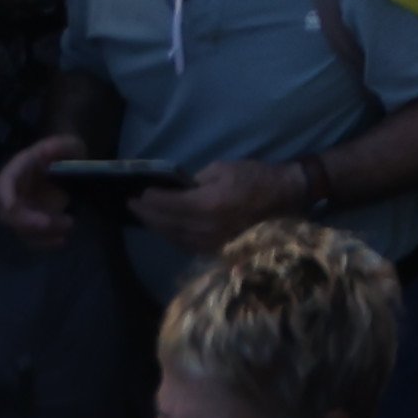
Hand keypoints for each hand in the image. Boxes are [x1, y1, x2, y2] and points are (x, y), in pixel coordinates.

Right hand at [0, 134, 85, 251]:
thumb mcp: (68, 143)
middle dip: (28, 221)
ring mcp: (22, 210)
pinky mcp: (32, 223)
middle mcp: (14, 193)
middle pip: (10, 214)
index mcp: (17, 170)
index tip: (12, 206)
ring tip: (70, 222)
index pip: (3, 184)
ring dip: (43, 233)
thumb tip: (46, 149)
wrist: (69, 165)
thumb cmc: (64, 152)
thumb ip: (58, 145)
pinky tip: (62, 240)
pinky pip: (33, 237)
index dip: (4, 196)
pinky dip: (45, 242)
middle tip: (50, 222)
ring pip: (22, 230)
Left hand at [126, 157, 298, 254]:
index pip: (168, 205)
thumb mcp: (224, 168)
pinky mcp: (215, 250)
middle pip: (166, 224)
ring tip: (145, 216)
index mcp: (208, 204)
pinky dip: (171, 235)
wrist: (284, 198)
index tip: (139, 193)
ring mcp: (210, 242)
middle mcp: (205, 228)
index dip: (151, 200)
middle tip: (132, 205)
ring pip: (173, 237)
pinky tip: (165, 227)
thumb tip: (178, 189)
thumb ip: (196, 180)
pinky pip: (185, 244)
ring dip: (156, 226)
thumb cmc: (255, 177)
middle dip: (147, 214)